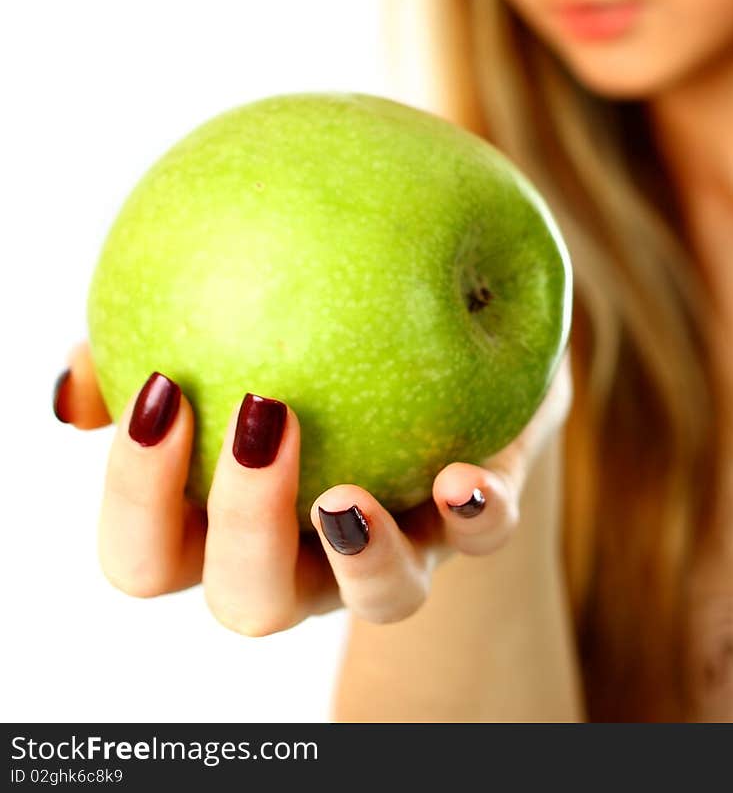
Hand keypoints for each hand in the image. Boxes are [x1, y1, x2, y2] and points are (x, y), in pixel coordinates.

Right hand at [53, 339, 572, 635]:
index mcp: (227, 515)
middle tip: (255, 421)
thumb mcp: (238, 308)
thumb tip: (69, 385)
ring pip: (378, 602)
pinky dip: (473, 513)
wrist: (452, 314)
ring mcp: (400, 544)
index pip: (149, 551)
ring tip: (345, 498)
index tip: (159, 390)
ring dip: (360, 556)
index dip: (136, 499)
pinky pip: (484, 537)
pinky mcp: (478, 517)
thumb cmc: (312, 314)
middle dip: (239, 530)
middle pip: (248, 602)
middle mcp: (309, 550)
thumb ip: (158, 332)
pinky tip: (462, 474)